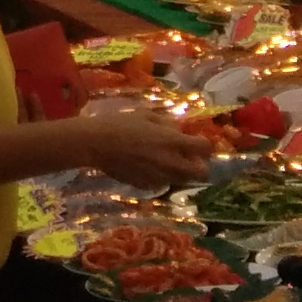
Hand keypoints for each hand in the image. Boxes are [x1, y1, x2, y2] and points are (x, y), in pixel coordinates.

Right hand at [80, 100, 213, 192]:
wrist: (96, 144)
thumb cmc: (120, 123)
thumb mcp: (146, 115)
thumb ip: (167, 124)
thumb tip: (179, 130)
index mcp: (172, 141)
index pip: (205, 148)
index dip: (205, 145)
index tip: (198, 141)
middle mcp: (172, 162)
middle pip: (202, 173)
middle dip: (199, 165)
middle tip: (188, 156)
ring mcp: (161, 177)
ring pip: (183, 180)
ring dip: (181, 171)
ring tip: (165, 160)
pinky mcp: (148, 186)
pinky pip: (164, 183)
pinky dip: (162, 176)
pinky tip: (147, 166)